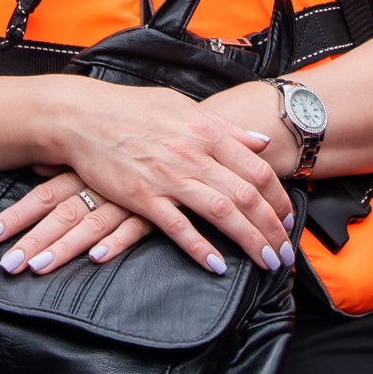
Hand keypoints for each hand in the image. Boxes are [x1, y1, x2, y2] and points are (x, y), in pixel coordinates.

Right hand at [0, 83, 292, 276]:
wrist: (84, 116)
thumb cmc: (133, 109)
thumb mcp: (184, 107)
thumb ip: (225, 127)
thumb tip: (261, 141)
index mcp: (207, 131)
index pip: (257, 170)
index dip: (278, 199)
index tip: (288, 220)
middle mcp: (193, 154)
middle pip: (247, 196)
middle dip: (272, 228)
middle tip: (286, 254)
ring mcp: (168, 177)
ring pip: (222, 213)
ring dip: (250, 241)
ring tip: (266, 263)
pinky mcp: (142, 196)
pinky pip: (178, 228)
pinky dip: (200, 248)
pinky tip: (217, 266)